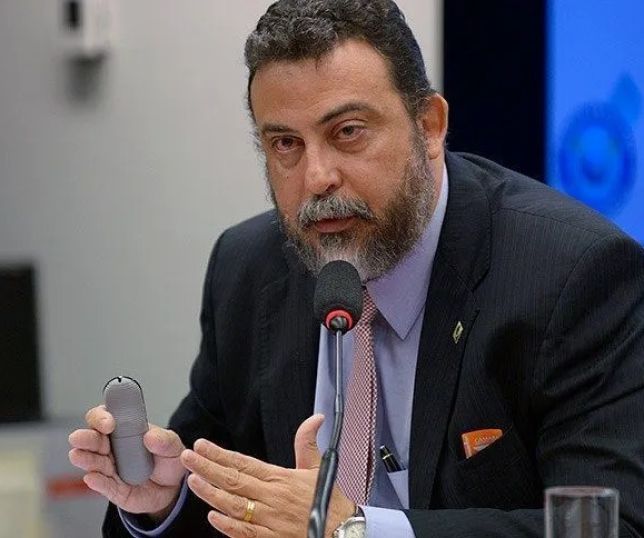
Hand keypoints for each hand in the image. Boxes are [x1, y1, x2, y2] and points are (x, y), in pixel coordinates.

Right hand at [68, 404, 186, 518]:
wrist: (171, 489)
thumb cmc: (167, 460)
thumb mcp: (173, 446)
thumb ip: (165, 440)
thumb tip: (150, 436)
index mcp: (124, 430)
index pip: (105, 417)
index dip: (101, 417)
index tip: (108, 422)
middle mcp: (112, 448)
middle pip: (93, 439)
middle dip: (85, 437)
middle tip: (79, 437)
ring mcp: (110, 469)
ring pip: (93, 462)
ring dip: (85, 458)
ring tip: (77, 455)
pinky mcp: (113, 489)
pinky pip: (103, 485)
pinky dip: (97, 481)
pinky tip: (91, 477)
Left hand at [181, 414, 354, 537]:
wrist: (344, 532)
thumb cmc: (329, 501)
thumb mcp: (319, 468)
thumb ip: (308, 442)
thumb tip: (315, 417)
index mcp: (280, 478)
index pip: (243, 462)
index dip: (220, 454)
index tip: (202, 445)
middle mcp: (271, 498)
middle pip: (232, 481)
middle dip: (207, 468)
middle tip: (187, 457)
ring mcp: (269, 520)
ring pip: (232, 505)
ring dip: (210, 493)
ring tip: (193, 481)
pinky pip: (244, 532)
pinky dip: (227, 526)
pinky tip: (212, 517)